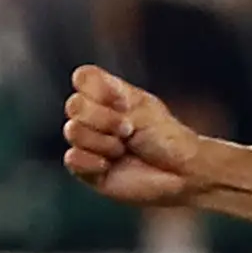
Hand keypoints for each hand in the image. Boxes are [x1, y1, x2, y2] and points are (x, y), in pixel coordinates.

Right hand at [61, 64, 216, 208]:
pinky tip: (109, 166)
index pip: (83, 78)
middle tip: (130, 130)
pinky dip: (91, 162)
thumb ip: (110, 97)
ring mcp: (88, 142)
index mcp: (109, 96)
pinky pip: (71, 158)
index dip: (99, 89)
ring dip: (102, 142)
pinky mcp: (86, 169)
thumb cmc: (167, 138)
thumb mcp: (143, 109)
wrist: (180, 174)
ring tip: (123, 150)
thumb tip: (78, 95)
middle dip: (104, 119)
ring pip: (72, 131)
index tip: (125, 103)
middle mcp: (94, 117)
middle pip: (74, 105)